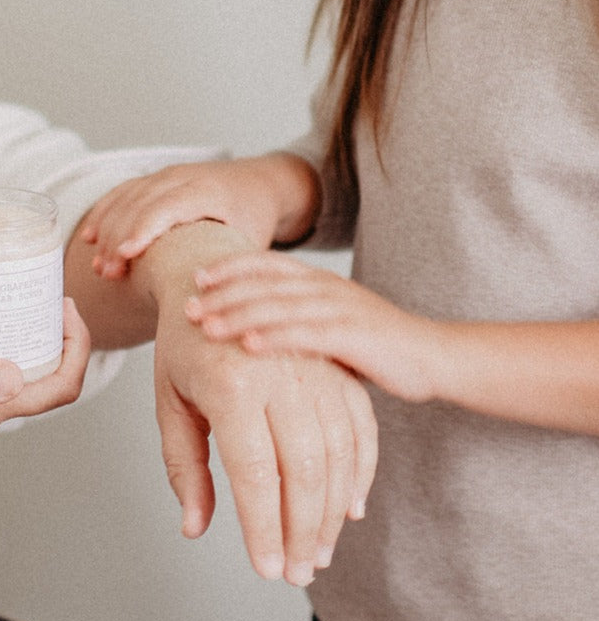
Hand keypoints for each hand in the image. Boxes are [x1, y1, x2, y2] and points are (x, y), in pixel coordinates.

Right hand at [79, 155, 318, 278]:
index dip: (143, 230)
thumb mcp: (253, 242)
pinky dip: (103, 213)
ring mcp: (165, 176)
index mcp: (207, 191)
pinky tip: (89, 237)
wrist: (258, 186)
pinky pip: (121, 192)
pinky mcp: (154, 180)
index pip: (167, 206)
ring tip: (99, 267)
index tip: (124, 256)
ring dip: (107, 230)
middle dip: (118, 238)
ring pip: (125, 197)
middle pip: (139, 203)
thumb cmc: (256, 220)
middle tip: (107, 274)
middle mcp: (182, 178)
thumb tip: (216, 308)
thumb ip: (234, 269)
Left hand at [143, 225, 376, 587]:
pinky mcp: (337, 362)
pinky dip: (360, 471)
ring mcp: (313, 364)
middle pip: (304, 469)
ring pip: (337, 452)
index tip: (268, 568)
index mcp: (230, 382)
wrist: (207, 270)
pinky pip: (360, 425)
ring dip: (333, 510)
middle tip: (299, 569)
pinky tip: (351, 506)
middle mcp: (277, 372)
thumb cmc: (185, 340)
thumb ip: (184, 465)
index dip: (265, 528)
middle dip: (304, 530)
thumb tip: (195, 527)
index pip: (255, 473)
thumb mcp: (170, 399)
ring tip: (320, 549)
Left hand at [189, 252, 438, 402]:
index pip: (265, 265)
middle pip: (263, 284)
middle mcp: (324, 288)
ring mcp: (339, 310)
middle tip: (186, 306)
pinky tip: (247, 346)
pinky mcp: (354, 337)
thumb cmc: (374, 344)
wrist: (434, 355)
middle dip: (221, 294)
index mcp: (317, 280)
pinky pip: (306, 334)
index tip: (196, 278)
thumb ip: (295, 319)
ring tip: (205, 326)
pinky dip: (274, 338)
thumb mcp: (329, 322)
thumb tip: (250, 329)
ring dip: (238, 315)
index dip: (229, 268)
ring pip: (277, 307)